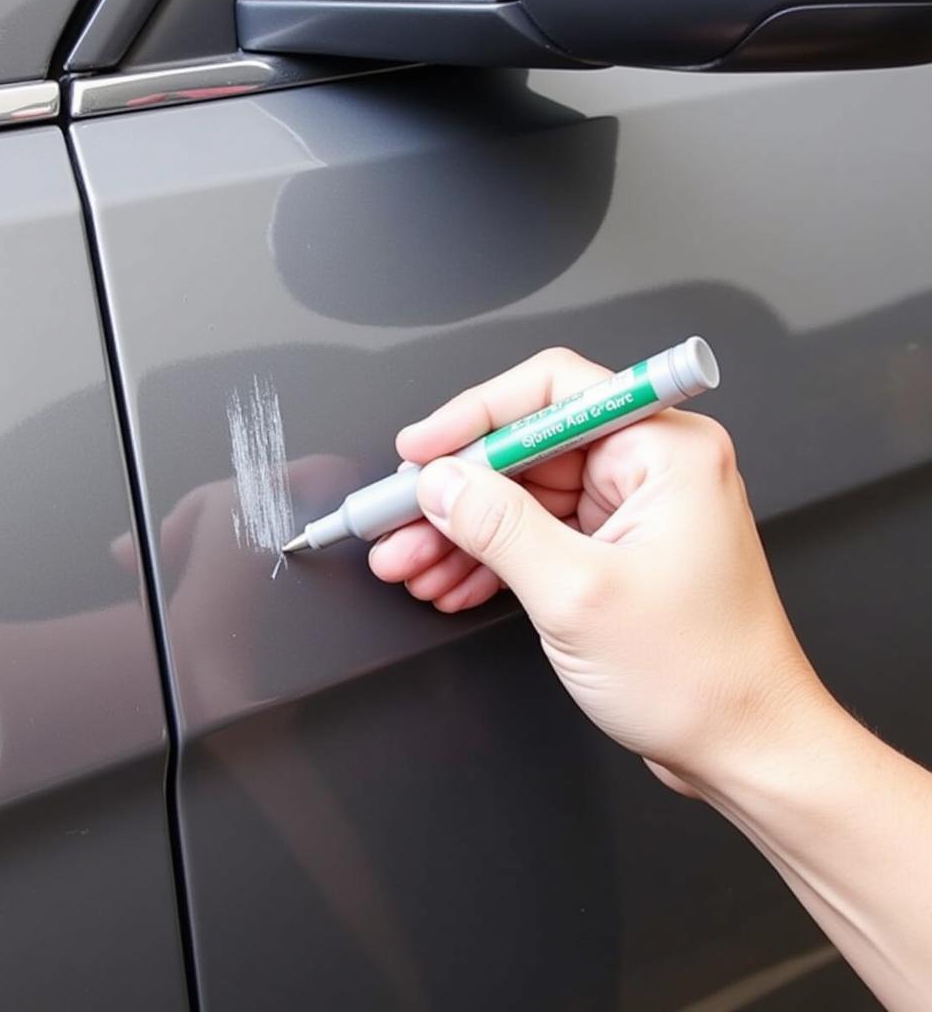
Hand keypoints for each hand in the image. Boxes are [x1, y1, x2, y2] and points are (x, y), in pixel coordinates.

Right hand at [369, 347, 828, 790]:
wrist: (745, 748)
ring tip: (409, 565)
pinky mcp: (616, 550)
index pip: (550, 392)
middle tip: (397, 523)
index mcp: (665, 450)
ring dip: (462, 532)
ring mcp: (633, 511)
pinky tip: (450, 582)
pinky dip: (492, 559)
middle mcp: (652, 468)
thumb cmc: (701, 677)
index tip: (421, 452)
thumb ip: (499, 527)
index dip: (473, 417)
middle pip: (526, 450)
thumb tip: (441, 483)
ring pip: (524, 498)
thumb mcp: (577, 595)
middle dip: (456, 492)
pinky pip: (539, 536)